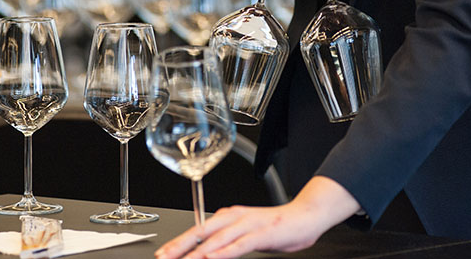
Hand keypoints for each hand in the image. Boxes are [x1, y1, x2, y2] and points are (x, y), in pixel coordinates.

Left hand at [155, 176, 361, 258]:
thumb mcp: (247, 234)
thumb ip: (228, 240)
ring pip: (218, 238)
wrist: (307, 216)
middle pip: (203, 231)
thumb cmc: (278, 227)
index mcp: (230, 215)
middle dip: (181, 245)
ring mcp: (249, 224)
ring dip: (198, 251)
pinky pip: (241, 243)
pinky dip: (225, 251)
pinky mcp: (262, 233)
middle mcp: (236, 216)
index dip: (180, 242)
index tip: (164, 253)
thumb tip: (208, 251)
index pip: (199, 229)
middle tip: (164, 257)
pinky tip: (212, 257)